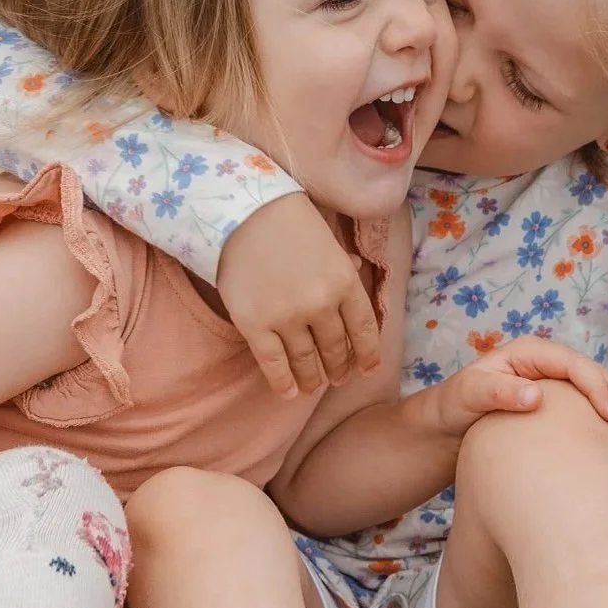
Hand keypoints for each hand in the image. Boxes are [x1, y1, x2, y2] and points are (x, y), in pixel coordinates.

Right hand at [217, 192, 380, 398]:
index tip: (367, 368)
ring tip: (314, 386)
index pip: (363, 330)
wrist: (241, 213)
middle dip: (338, 367)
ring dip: (312, 378)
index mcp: (345, 282)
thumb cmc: (288, 221)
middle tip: (338, 378)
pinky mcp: (255, 326)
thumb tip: (358, 266)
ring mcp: (288, 318)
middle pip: (335, 348)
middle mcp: (321, 305)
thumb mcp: (328, 240)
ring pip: (306, 360)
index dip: (366, 354)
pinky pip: (273, 364)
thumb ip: (343, 264)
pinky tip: (289, 393)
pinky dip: (283, 382)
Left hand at [420, 339, 607, 441]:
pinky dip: (602, 422)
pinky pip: (585, 410)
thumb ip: (498, 392)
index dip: (594, 385)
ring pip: (594, 392)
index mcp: (528, 353)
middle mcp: (545, 364)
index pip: (572, 363)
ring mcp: (552, 385)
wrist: (445, 427)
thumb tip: (535, 396)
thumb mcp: (468, 395)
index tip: (607, 413)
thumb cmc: (453, 406)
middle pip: (590, 375)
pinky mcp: (555, 406)